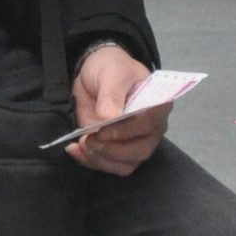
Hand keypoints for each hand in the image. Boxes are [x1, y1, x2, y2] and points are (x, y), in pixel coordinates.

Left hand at [66, 43, 168, 176]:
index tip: (104, 127)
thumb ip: (111, 94)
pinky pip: (112, 166)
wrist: (94, 75)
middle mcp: (152, 127)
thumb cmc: (110, 69)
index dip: (127, 130)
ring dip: (102, 159)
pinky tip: (77, 149)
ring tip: (83, 143)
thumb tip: (110, 117)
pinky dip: (93, 162)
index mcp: (158, 104)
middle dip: (112, 149)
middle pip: (140, 150)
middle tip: (90, 138)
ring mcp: (137, 141)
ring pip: (127, 164)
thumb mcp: (110, 73)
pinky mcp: (119, 149)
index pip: (150, 124)